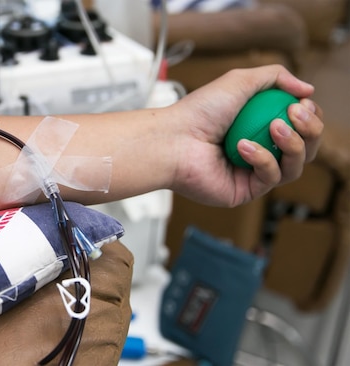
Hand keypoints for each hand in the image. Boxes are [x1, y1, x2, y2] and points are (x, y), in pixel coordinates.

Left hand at [168, 64, 323, 206]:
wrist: (173, 140)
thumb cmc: (198, 112)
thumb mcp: (239, 81)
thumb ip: (275, 77)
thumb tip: (308, 89)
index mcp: (260, 126)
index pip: (300, 125)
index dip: (310, 116)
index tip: (302, 103)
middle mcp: (260, 149)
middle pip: (306, 147)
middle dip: (311, 130)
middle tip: (295, 114)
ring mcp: (252, 172)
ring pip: (295, 165)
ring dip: (293, 144)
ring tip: (274, 127)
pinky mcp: (245, 190)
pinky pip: (271, 178)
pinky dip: (263, 159)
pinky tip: (243, 146)